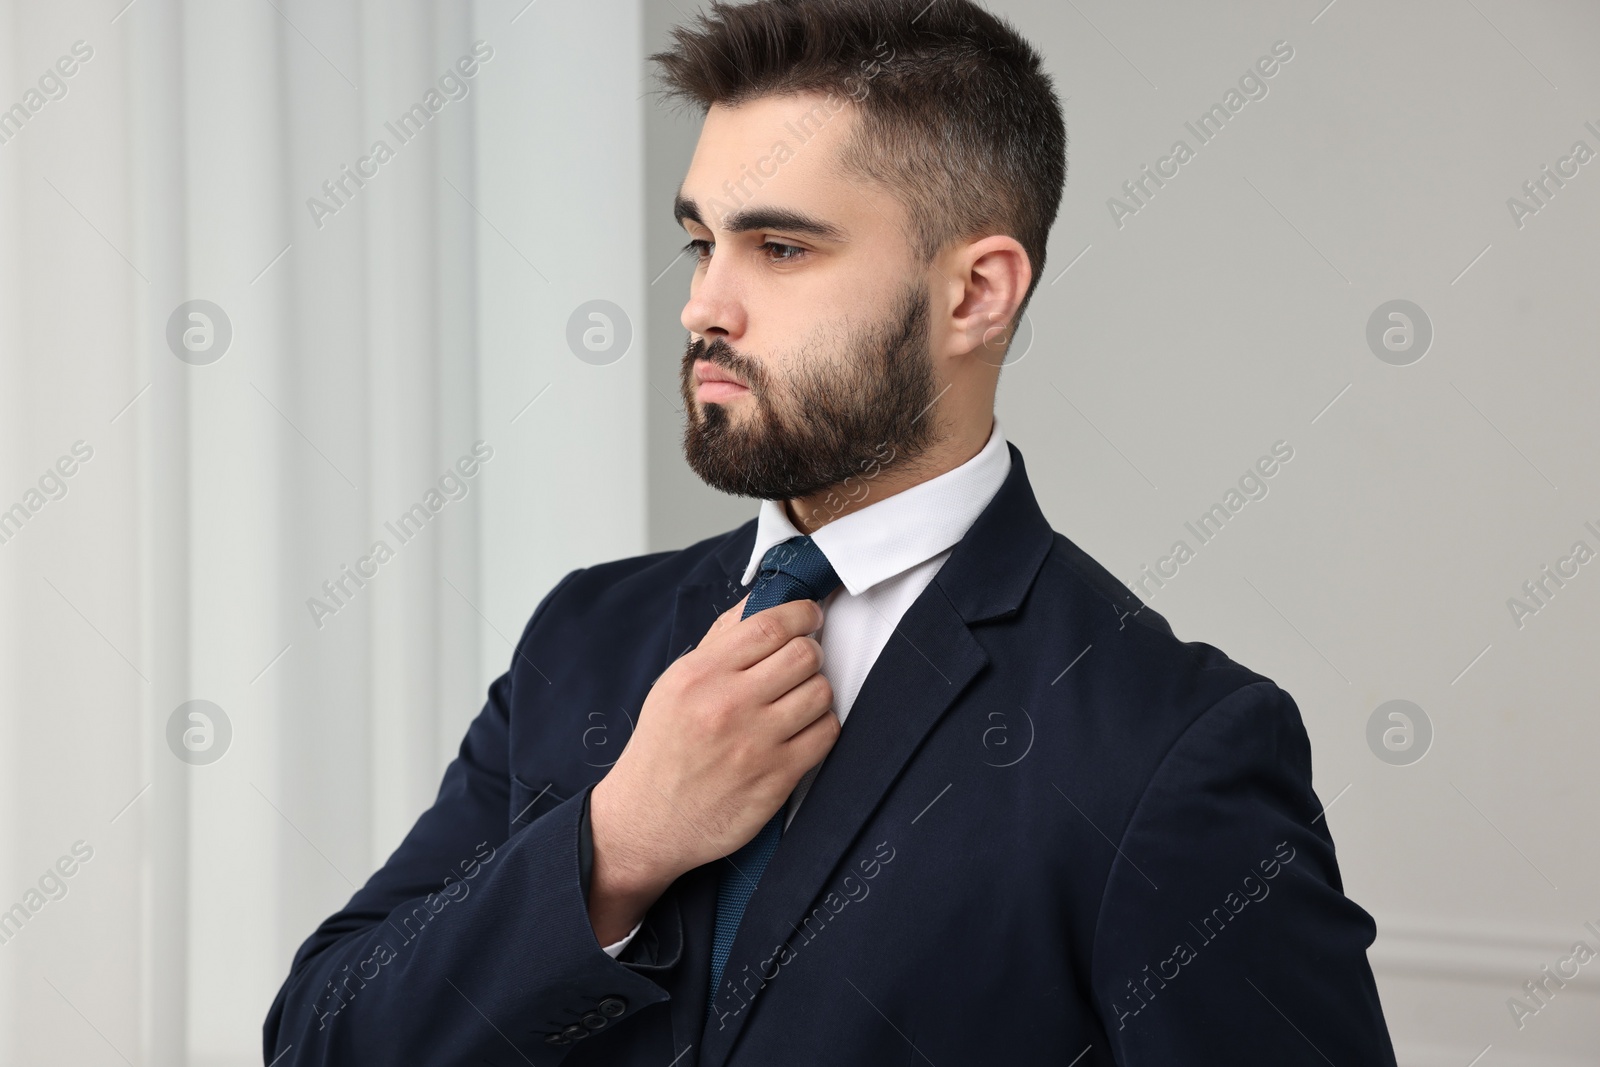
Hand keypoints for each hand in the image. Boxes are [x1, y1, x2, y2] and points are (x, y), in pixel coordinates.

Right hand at [586, 595, 836, 943]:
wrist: (647, 821)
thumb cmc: (663, 748)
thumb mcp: (675, 683)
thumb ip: (720, 640)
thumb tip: (762, 600)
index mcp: (701, 674)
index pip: (770, 625)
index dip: (802, 614)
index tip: (810, 616)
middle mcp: (728, 705)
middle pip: (804, 654)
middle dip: (811, 652)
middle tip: (801, 662)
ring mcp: (756, 743)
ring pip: (820, 692)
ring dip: (816, 690)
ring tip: (798, 699)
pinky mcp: (777, 777)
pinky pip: (827, 733)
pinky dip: (822, 726)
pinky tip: (802, 730)